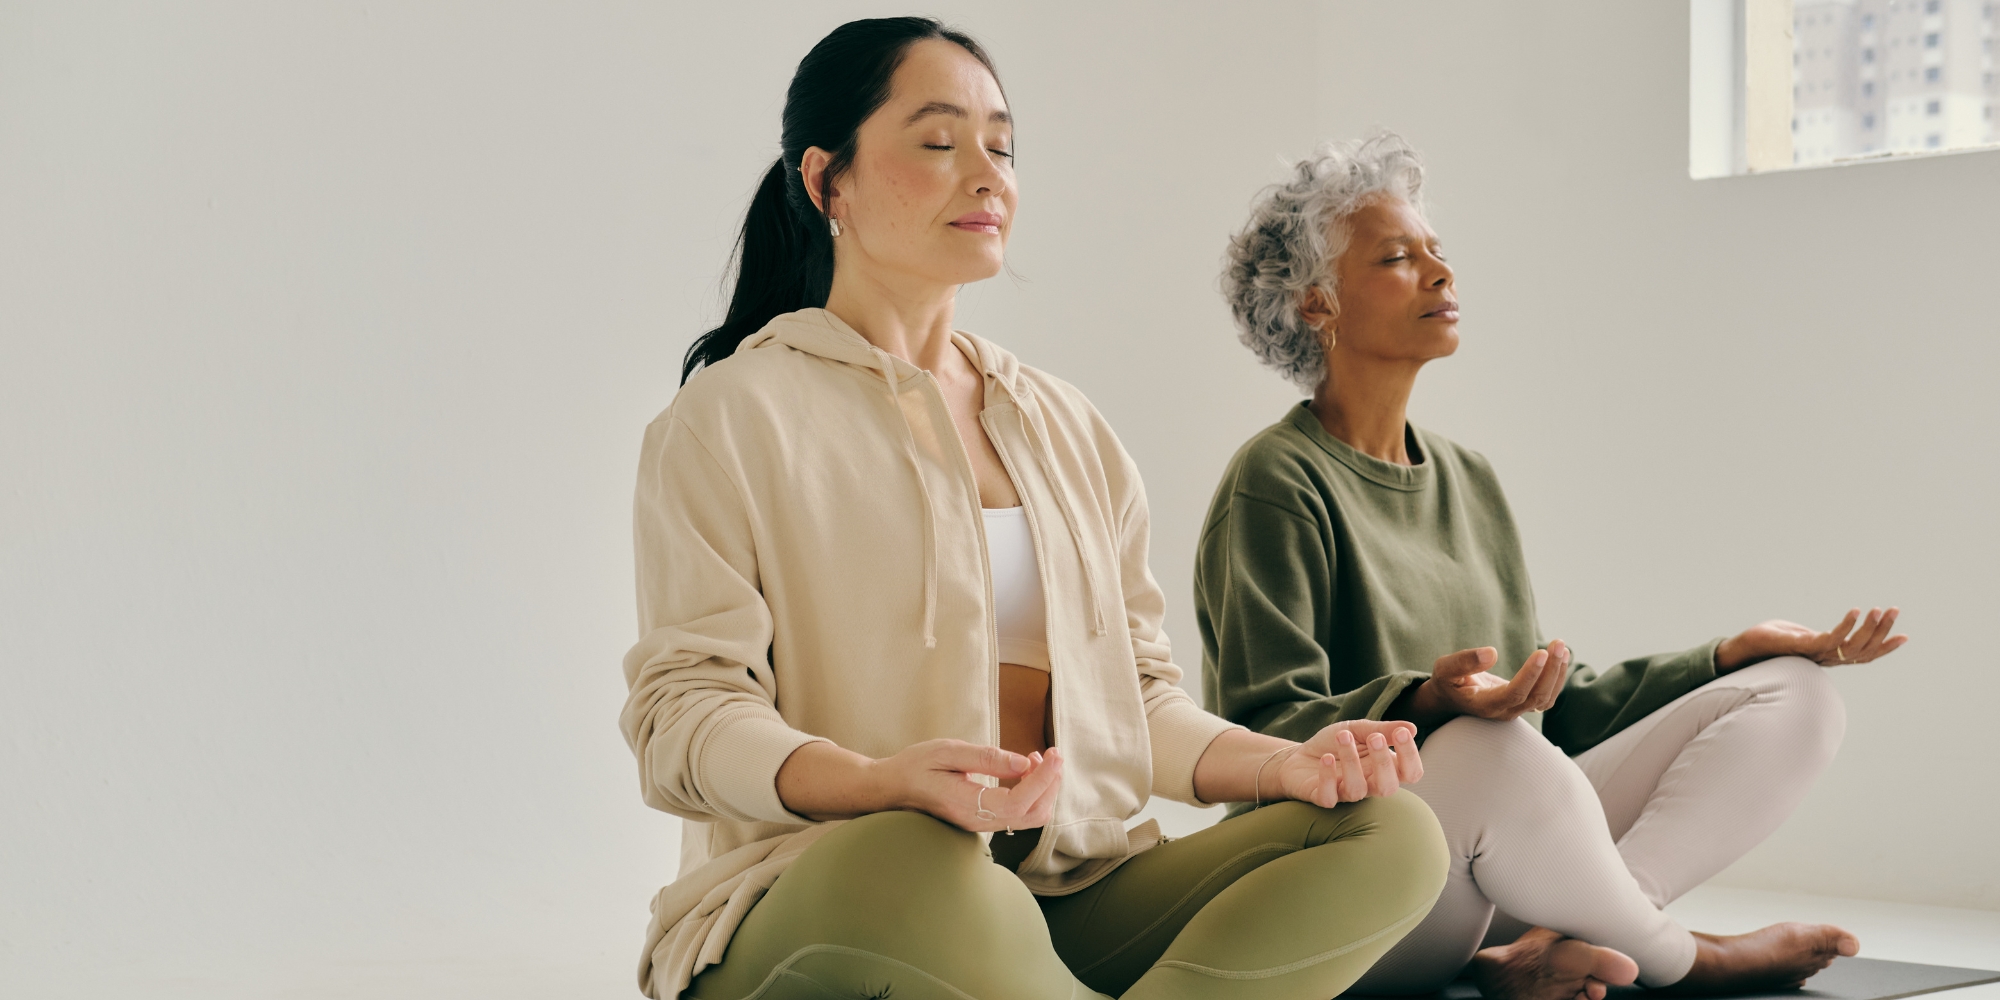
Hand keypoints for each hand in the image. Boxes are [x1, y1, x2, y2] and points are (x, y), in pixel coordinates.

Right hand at [874, 739, 1062, 833]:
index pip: (1018, 802)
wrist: (891, 789)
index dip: (1043, 780)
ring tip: (1040, 759)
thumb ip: (986, 758)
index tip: (1055, 754)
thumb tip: (1024, 763)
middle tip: (1053, 753)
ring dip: (1044, 788)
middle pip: (1032, 814)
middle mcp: (978, 822)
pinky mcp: (984, 820)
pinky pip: (1018, 813)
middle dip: (1051, 784)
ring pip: (1029, 816)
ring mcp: (981, 825)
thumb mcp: (947, 751)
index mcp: (967, 805)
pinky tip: (1026, 770)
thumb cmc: (915, 766)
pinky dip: (1032, 792)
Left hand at [1275, 720, 1423, 805]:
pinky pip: (1329, 796)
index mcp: (1383, 768)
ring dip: (1351, 761)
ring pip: (1358, 789)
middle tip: (1374, 737)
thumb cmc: (1333, 744)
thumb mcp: (1358, 729)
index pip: (1410, 773)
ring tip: (1343, 735)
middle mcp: (1369, 784)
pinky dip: (1328, 776)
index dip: (1411, 756)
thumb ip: (1383, 729)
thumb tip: (1412, 728)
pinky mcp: (1323, 797)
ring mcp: (1346, 793)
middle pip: (1389, 787)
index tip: (1402, 733)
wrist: (1297, 756)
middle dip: (1384, 762)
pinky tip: (1326, 758)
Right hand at [1409, 641, 1571, 723]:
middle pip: (1536, 697)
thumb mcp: (1445, 669)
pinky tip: (1561, 657)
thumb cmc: (1447, 682)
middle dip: (1551, 670)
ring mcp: (1515, 710)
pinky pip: (1546, 696)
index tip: (1541, 652)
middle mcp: (1504, 711)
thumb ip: (1464, 661)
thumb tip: (1492, 652)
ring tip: (1561, 647)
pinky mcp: (1522, 704)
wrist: (1451, 698)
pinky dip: (1556, 678)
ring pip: (1545, 699)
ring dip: (1557, 673)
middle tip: (1558, 643)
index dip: (1530, 675)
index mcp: (1485, 705)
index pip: (1514, 693)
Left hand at [1716, 608, 1907, 671]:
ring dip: (1869, 628)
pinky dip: (1845, 625)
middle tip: (1895, 610)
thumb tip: (1835, 635)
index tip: (1904, 635)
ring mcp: (1815, 654)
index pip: (1864, 655)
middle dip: (1883, 631)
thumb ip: (1820, 637)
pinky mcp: (1802, 647)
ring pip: (1852, 646)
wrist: (1743, 648)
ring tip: (1880, 609)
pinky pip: (1830, 639)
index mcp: (1829, 656)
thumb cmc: (1771, 640)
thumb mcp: (1802, 636)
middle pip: (1863, 650)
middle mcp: (1825, 658)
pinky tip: (1855, 610)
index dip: (1884, 647)